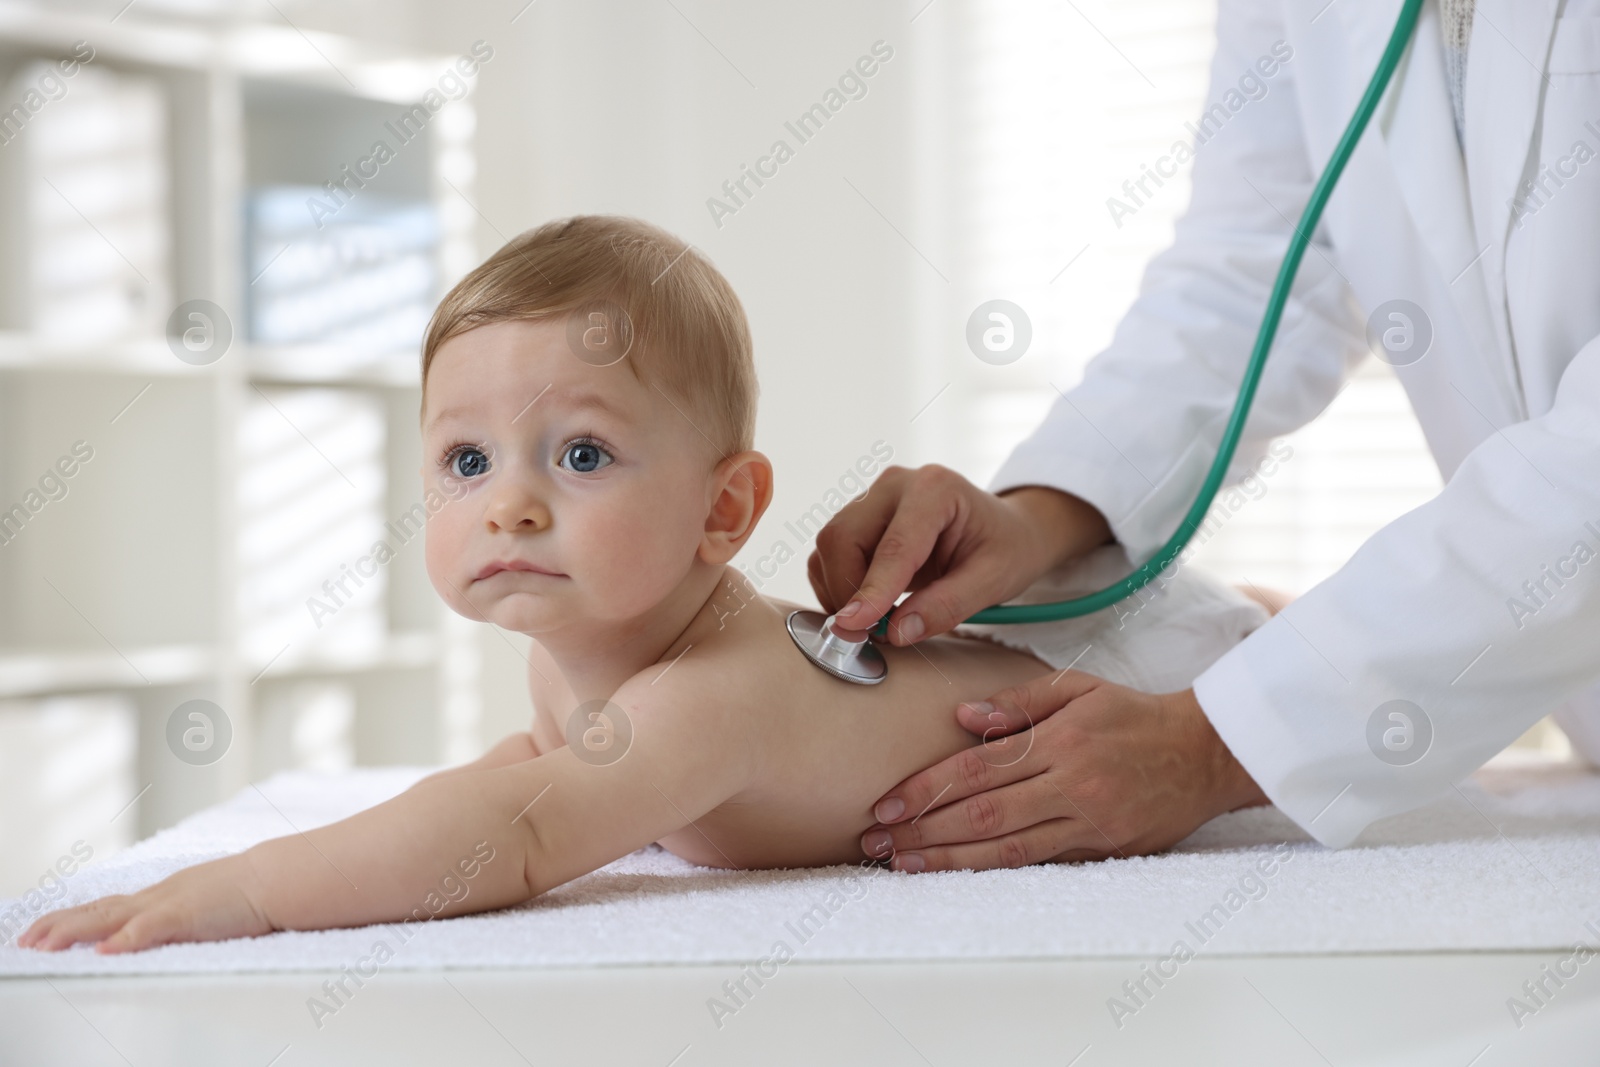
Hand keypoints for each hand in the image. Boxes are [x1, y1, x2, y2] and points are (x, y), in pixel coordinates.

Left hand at [18, 853, 273, 953]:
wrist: (276, 877)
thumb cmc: (250, 893)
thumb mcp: (206, 903)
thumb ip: (182, 916)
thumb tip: (166, 930)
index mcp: (163, 896)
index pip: (109, 906)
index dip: (75, 918)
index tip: (45, 928)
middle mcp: (157, 897)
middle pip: (98, 910)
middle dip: (58, 926)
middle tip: (25, 940)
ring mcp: (169, 904)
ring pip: (111, 917)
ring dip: (74, 931)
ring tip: (43, 946)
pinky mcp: (186, 916)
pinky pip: (149, 928)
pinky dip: (124, 940)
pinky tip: (104, 951)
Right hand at [807, 465, 1111, 644]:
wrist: (1007, 531)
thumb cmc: (1006, 549)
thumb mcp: (993, 581)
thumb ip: (946, 606)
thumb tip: (896, 632)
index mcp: (935, 489)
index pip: (893, 546)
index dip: (872, 591)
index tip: (855, 627)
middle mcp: (895, 485)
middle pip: (843, 538)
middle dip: (848, 591)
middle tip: (873, 633)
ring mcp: (873, 498)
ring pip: (830, 547)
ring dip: (841, 591)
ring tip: (878, 619)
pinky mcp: (860, 518)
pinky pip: (828, 554)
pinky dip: (836, 585)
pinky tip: (868, 604)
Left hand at [859, 671, 1268, 869]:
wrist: (1206, 753)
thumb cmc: (1135, 715)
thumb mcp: (1080, 688)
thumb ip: (1019, 701)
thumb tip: (962, 717)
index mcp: (1061, 739)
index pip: (979, 768)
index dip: (928, 789)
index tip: (887, 805)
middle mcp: (1073, 784)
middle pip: (985, 814)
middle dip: (925, 831)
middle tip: (878, 843)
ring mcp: (1089, 823)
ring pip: (1009, 850)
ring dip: (950, 861)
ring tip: (904, 867)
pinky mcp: (1104, 851)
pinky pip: (1041, 864)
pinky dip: (995, 872)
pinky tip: (959, 876)